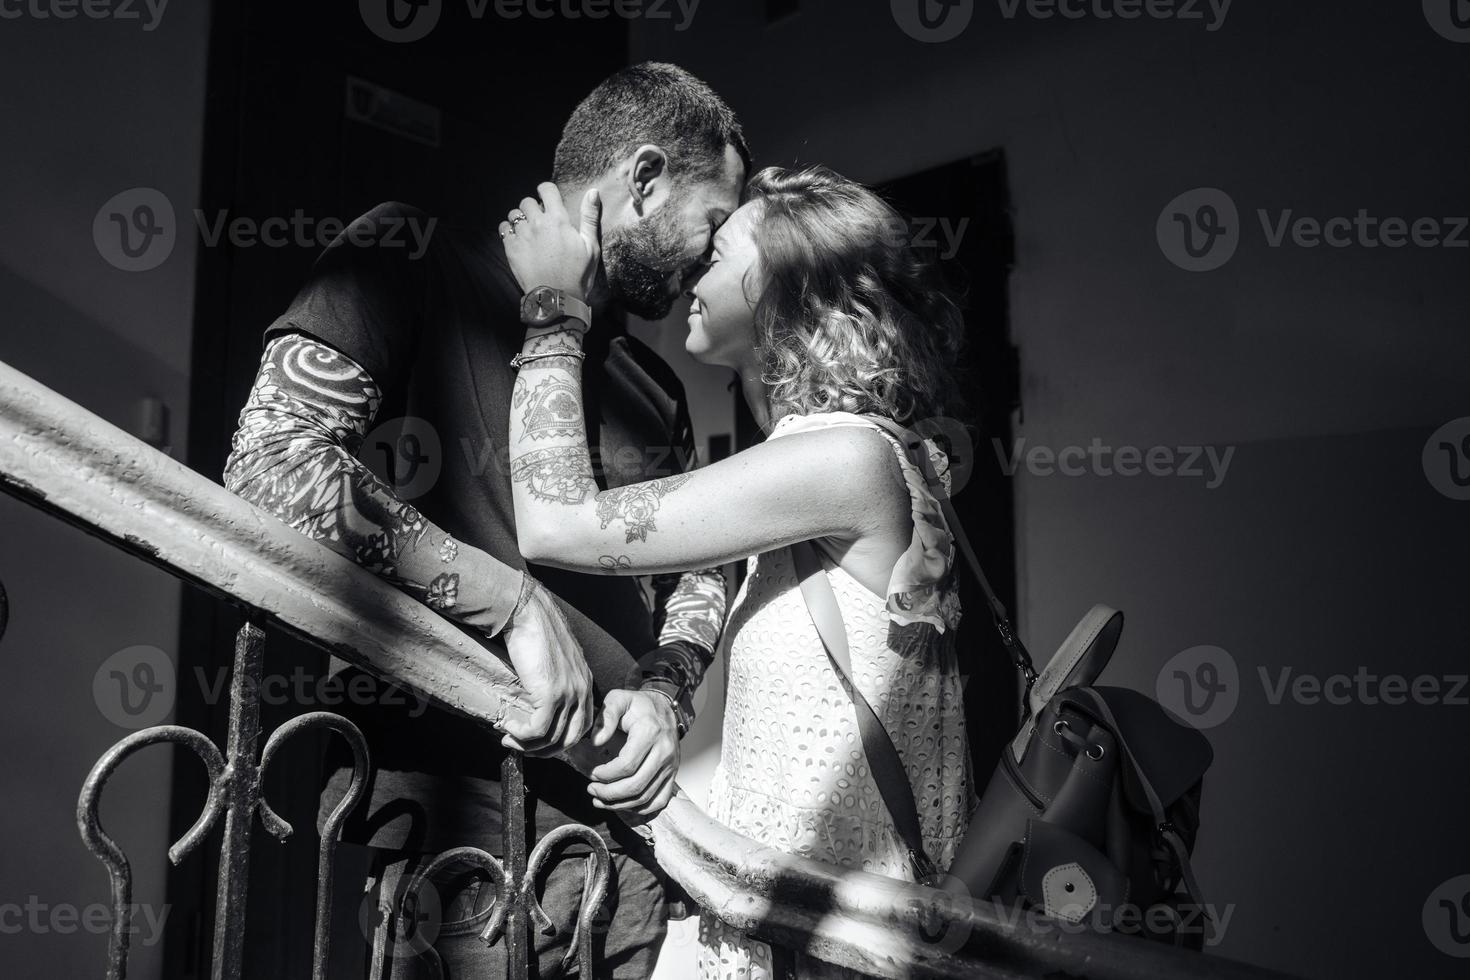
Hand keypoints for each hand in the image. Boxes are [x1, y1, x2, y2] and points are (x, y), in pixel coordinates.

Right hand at [497, 579, 594, 756]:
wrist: (528, 612)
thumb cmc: (535, 631)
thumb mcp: (554, 660)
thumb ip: (555, 681)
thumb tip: (537, 701)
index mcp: (586, 681)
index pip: (583, 724)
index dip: (561, 739)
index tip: (539, 741)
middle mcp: (583, 689)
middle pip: (571, 738)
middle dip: (545, 750)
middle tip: (521, 747)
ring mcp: (569, 693)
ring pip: (553, 738)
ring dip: (528, 745)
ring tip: (508, 738)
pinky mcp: (551, 694)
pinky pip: (538, 729)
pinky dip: (521, 735)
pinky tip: (507, 727)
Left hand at [500, 182, 601, 302]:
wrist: (556, 298)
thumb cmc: (577, 274)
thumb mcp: (591, 246)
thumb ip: (590, 217)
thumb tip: (593, 192)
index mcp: (558, 219)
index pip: (546, 189)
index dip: (546, 190)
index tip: (547, 198)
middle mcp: (537, 223)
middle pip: (527, 201)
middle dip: (533, 207)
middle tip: (539, 220)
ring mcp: (522, 235)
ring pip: (514, 214)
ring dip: (520, 219)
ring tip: (528, 231)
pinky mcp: (511, 248)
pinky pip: (504, 228)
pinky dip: (509, 230)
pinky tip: (517, 239)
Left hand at [586, 689, 680, 815]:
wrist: (664, 708)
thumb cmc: (638, 706)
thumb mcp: (618, 699)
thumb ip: (605, 716)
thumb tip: (596, 742)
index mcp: (650, 733)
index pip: (627, 765)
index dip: (606, 774)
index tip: (593, 773)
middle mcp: (664, 752)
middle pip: (636, 786)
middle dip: (609, 794)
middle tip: (592, 790)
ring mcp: (670, 766)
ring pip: (645, 798)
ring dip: (619, 804)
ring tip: (600, 799)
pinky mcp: (672, 775)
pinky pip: (658, 801)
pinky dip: (639, 809)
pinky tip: (622, 804)